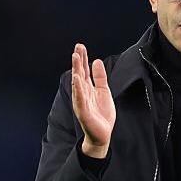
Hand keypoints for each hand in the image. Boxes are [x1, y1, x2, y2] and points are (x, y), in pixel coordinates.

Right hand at [71, 43, 114, 158]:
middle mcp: (82, 93)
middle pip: (79, 74)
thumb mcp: (104, 91)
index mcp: (87, 88)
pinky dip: (78, 89)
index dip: (82, 59)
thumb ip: (100, 77)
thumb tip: (97, 61)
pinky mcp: (84, 112)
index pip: (84, 70)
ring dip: (76, 70)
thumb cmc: (102, 114)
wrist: (102, 134)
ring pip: (78, 84)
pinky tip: (77, 79)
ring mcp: (82, 102)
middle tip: (77, 48)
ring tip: (76, 59)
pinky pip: (80, 98)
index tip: (80, 46)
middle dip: (78, 61)